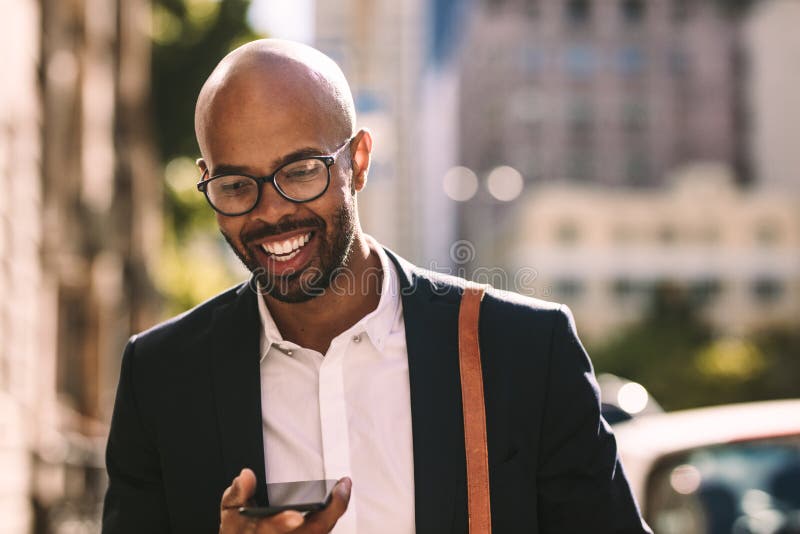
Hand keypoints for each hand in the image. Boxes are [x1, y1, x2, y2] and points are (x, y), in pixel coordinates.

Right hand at [219, 468, 351, 533]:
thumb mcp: (231, 510)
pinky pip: (321, 530)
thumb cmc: (239, 529)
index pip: (271, 529)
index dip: (281, 523)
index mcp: (260, 533)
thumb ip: (238, 493)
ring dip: (335, 511)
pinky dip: (331, 515)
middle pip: (311, 532)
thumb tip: (246, 476)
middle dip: (330, 512)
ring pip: (320, 531)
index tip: (295, 516)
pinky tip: (337, 500)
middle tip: (341, 487)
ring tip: (342, 488)